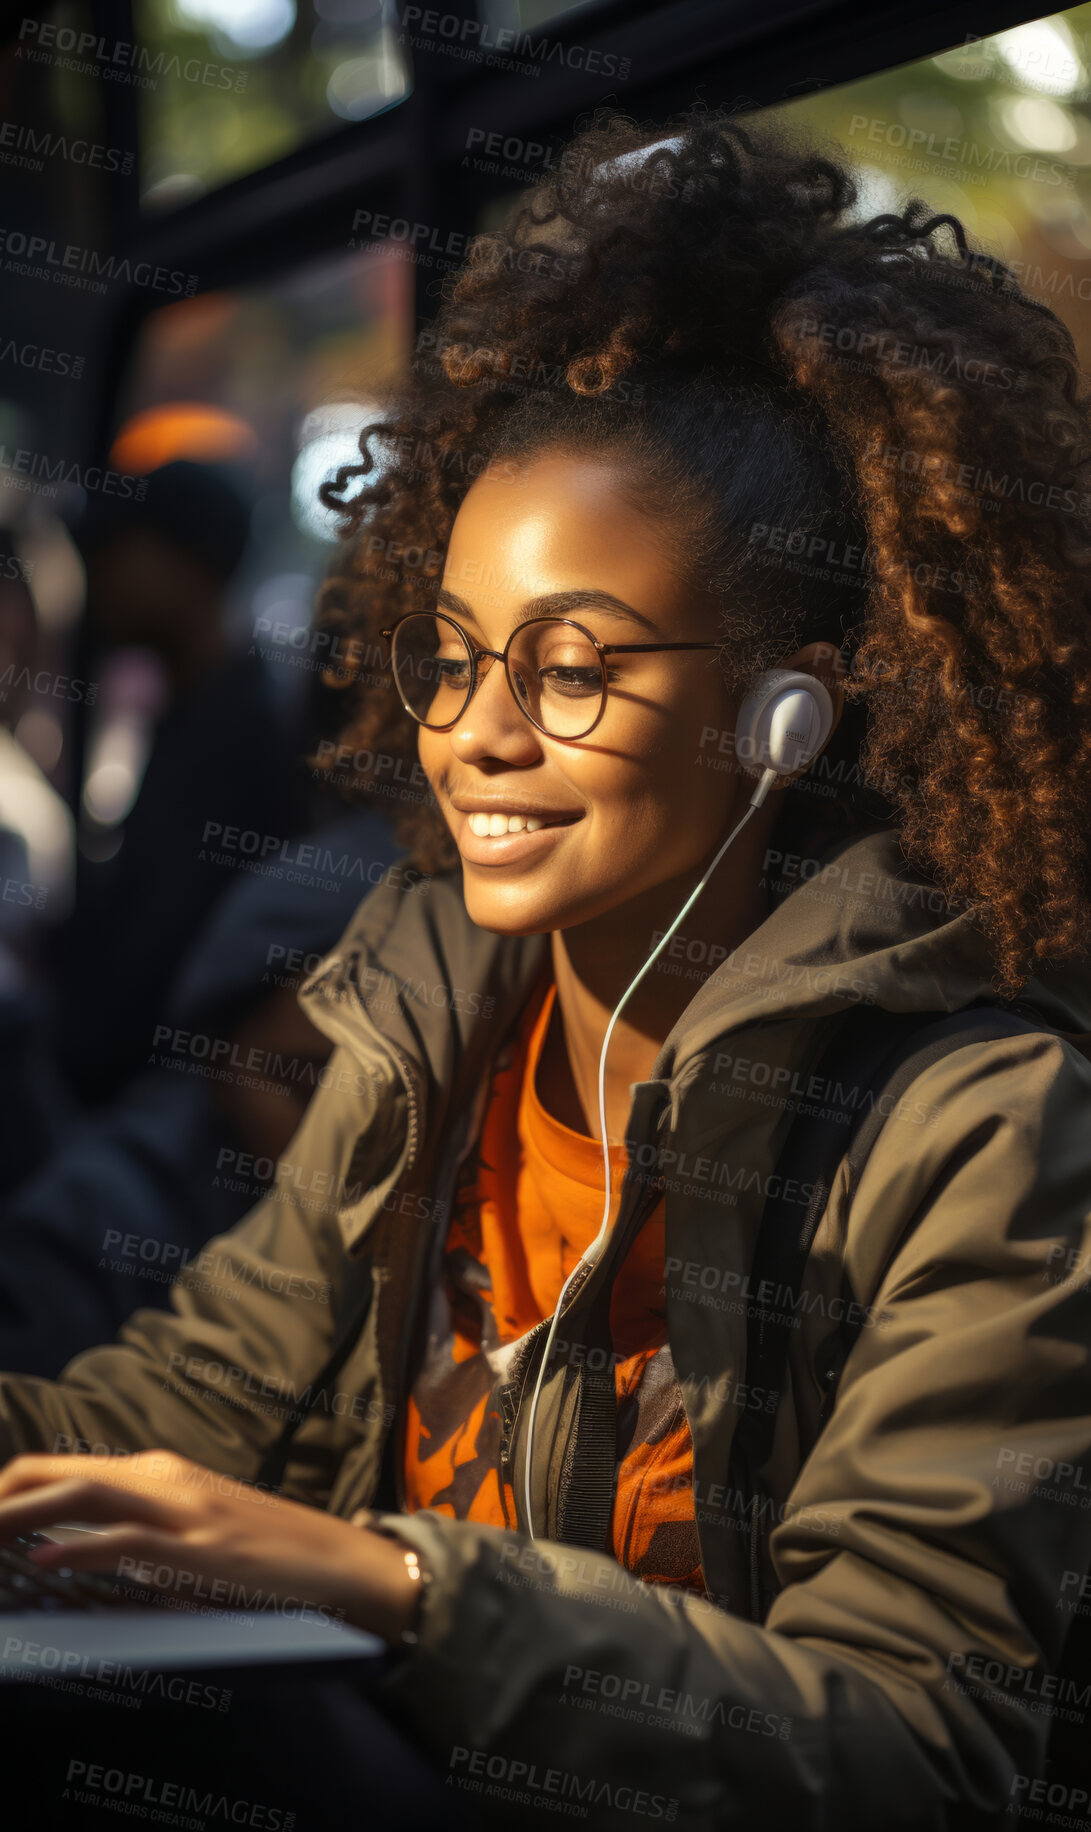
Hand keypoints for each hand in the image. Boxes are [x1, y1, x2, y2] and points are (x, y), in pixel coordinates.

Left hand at [0, 1450, 419, 1640]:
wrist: (333, 1560)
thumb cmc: (262, 1552)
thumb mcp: (190, 1529)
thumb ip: (139, 1531)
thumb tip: (77, 1553)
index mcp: (156, 1473)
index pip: (63, 1470)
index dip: (12, 1489)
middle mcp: (162, 1478)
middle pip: (61, 1474)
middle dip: (4, 1496)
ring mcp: (181, 1510)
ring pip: (83, 1498)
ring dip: (23, 1515)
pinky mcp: (198, 1547)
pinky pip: (126, 1542)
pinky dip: (77, 1550)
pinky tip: (42, 1564)